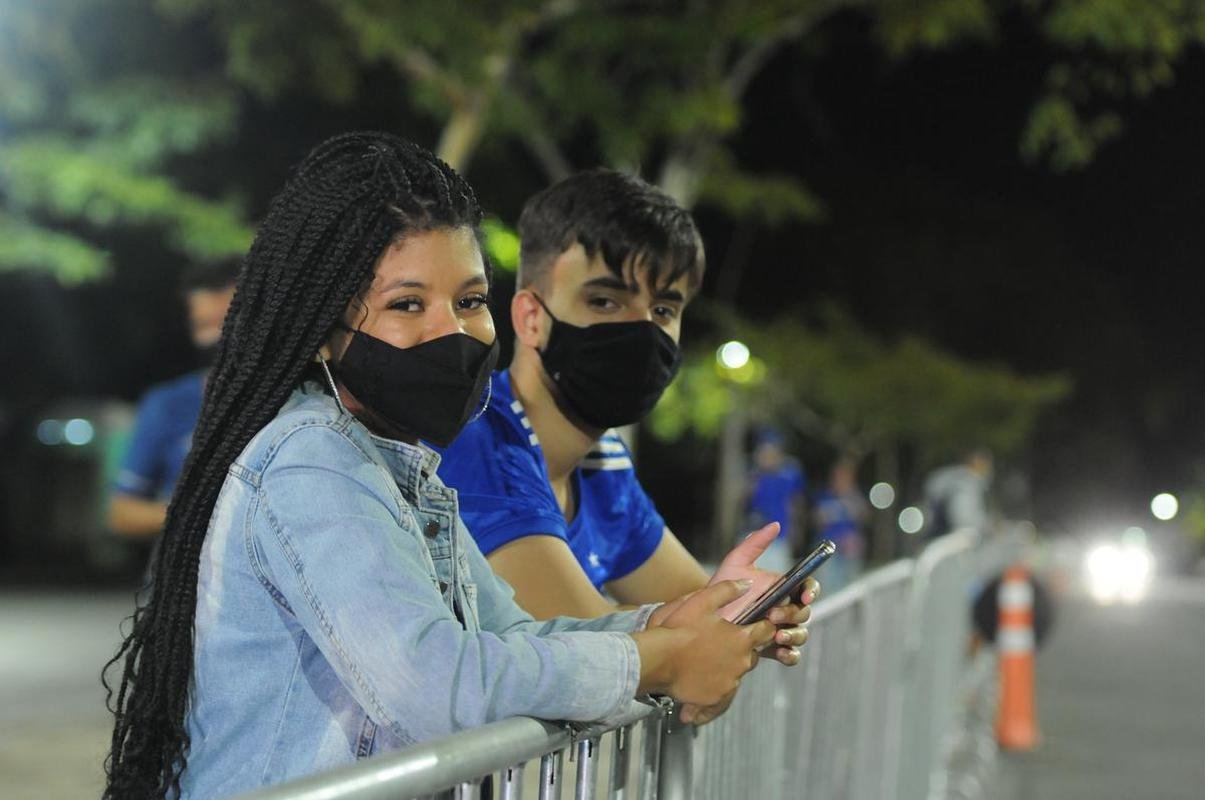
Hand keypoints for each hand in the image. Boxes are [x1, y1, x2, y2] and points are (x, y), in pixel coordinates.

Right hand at [633, 580, 775, 707]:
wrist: (657, 659)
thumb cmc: (678, 629)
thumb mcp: (702, 601)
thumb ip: (727, 590)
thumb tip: (747, 584)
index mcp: (742, 638)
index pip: (766, 631)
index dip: (762, 627)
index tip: (755, 626)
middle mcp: (742, 662)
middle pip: (752, 654)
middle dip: (742, 649)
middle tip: (721, 643)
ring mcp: (730, 682)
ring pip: (737, 673)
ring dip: (727, 667)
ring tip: (706, 661)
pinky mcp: (716, 698)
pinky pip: (722, 693)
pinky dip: (714, 686)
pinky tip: (700, 679)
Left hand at [710, 523, 820, 665]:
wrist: (702, 616)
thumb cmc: (720, 587)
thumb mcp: (735, 563)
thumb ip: (754, 543)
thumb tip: (775, 525)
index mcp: (780, 588)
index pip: (806, 587)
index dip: (810, 590)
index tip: (803, 595)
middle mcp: (783, 608)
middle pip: (804, 612)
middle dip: (793, 614)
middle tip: (774, 615)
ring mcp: (778, 629)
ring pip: (801, 634)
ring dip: (795, 635)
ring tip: (777, 635)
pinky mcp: (771, 648)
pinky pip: (790, 655)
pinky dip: (790, 654)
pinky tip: (780, 651)